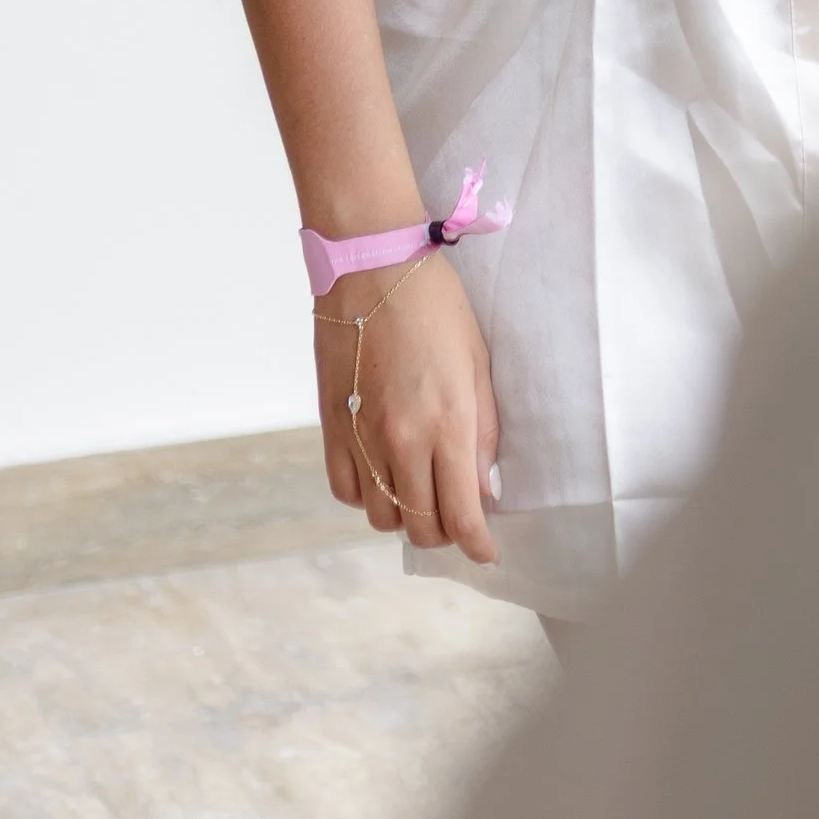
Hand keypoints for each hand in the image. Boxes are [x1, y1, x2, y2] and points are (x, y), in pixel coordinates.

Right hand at [313, 247, 501, 564]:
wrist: (370, 266)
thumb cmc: (435, 304)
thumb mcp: (478, 361)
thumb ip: (483, 431)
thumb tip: (484, 488)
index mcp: (446, 423)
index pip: (460, 516)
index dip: (477, 545)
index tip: (487, 552)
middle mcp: (401, 441)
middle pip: (420, 526)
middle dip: (444, 531)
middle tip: (457, 512)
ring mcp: (361, 438)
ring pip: (381, 517)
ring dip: (404, 515)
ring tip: (420, 487)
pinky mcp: (331, 428)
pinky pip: (345, 492)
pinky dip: (366, 495)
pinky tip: (382, 472)